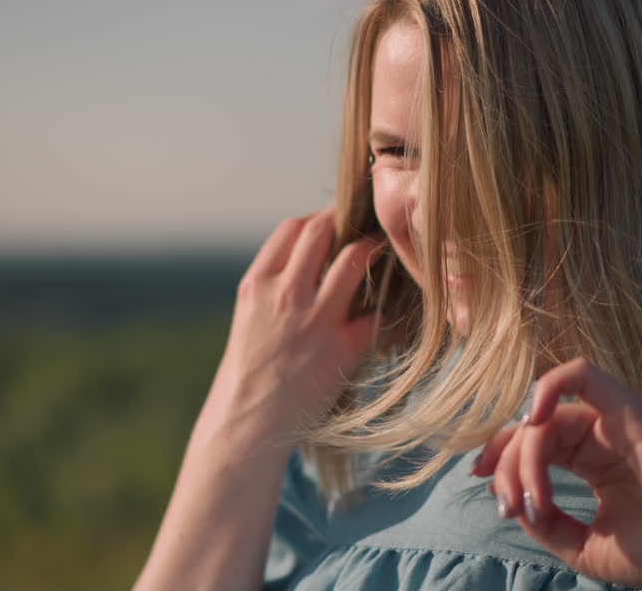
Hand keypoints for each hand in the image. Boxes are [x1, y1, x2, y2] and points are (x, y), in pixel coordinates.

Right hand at [208, 208, 379, 441]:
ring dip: (374, 250)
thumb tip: (313, 253)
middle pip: (324, 230)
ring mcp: (315, 319)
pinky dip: (390, 304)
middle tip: (368, 228)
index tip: (336, 223)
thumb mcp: (249, 315)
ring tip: (384, 254)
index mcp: (257, 284)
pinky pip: (379, 311)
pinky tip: (394, 304)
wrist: (248, 423)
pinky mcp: (344, 348)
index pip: (293, 227)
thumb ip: (274, 282)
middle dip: (349, 222)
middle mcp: (284, 294)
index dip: (319, 219)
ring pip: (356, 258)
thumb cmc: (249, 370)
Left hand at [473, 358, 641, 589]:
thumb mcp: (587, 547)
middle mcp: (603, 434)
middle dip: (507, 464)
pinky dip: (549, 386)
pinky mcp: (632, 414)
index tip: (487, 489)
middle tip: (510, 506)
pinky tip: (533, 420)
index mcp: (594, 459)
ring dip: (524, 453)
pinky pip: (584, 375)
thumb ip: (547, 524)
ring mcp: (617, 421)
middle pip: (533, 427)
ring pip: (548, 413)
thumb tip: (511, 501)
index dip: (501, 457)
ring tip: (532, 499)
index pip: (534, 441)